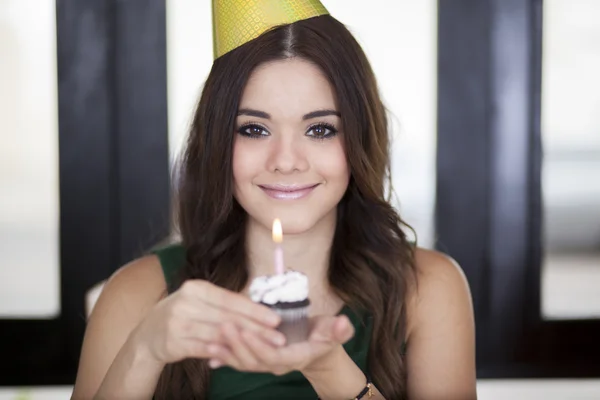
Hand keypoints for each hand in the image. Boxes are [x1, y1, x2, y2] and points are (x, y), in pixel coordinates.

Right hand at [129, 280, 284, 364]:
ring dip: (244, 343)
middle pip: (228, 318)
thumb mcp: (200, 301)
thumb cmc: (183, 313)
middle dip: (256, 328)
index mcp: (195, 288)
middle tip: (277, 337)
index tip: (275, 319)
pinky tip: (238, 355)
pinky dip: (221, 352)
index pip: (230, 299)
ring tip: (264, 348)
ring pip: (218, 334)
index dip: (254, 310)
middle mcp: (186, 303)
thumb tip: (260, 311)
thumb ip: (225, 305)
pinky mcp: (173, 343)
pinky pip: (203, 348)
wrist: (148, 333)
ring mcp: (178, 323)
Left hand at [206, 314, 354, 375]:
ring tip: (210, 339)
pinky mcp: (259, 359)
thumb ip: (338, 329)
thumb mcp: (335, 331)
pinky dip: (224, 358)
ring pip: (243, 362)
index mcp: (294, 357)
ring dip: (226, 352)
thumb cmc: (326, 336)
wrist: (321, 352)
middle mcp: (277, 364)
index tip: (244, 329)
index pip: (272, 355)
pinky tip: (208, 352)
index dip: (257, 345)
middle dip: (236, 345)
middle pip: (253, 360)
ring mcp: (266, 364)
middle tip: (222, 327)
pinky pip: (240, 361)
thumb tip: (343, 323)